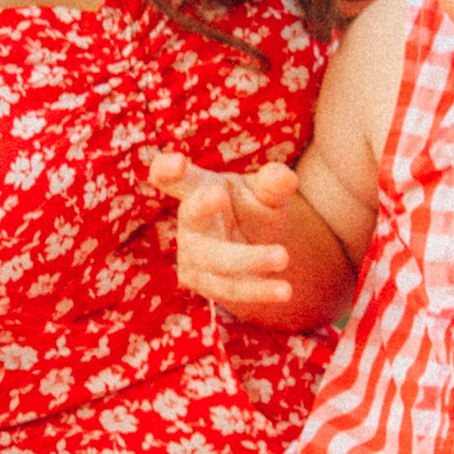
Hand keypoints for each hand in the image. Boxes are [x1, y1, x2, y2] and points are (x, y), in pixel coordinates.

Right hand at [147, 149, 308, 318]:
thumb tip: (285, 178)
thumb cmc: (250, 208)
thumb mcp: (265, 192)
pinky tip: (285, 291)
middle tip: (217, 194)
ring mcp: (191, 255)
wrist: (250, 246)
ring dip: (249, 259)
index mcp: (197, 188)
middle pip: (192, 215)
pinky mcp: (203, 283)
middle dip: (202, 208)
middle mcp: (189, 221)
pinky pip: (230, 289)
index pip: (174, 177)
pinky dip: (258, 290)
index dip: (168, 170)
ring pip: (216, 260)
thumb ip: (274, 184)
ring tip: (283, 257)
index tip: (177, 162)